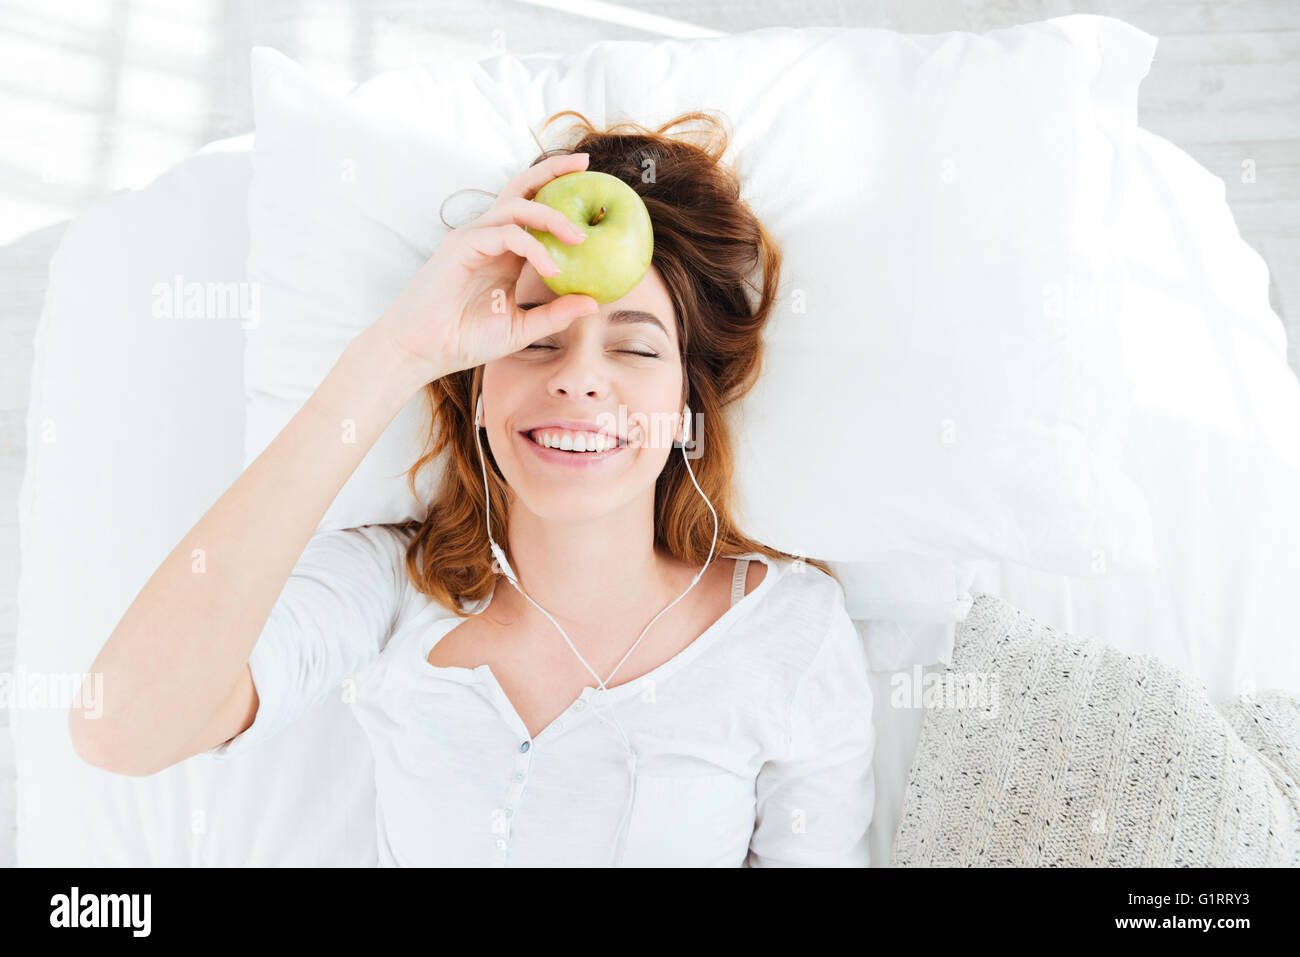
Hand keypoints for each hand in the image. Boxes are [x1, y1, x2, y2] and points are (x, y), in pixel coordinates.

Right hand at [372, 152, 599, 383]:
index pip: (534, 210)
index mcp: (505, 252)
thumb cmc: (465, 339)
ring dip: (551, 216)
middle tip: (586, 165)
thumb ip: (555, 314)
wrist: (424, 351)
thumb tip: (594, 303)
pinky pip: (505, 234)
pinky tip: (551, 268)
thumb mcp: (521, 328)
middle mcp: (490, 237)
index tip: (593, 188)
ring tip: (579, 238)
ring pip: (516, 206)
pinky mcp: (461, 245)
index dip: (560, 195)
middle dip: (554, 172)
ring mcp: (474, 238)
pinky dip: (531, 247)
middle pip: (522, 189)